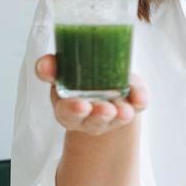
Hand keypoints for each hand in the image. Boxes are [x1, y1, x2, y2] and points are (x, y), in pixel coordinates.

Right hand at [35, 54, 149, 135]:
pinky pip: (136, 105)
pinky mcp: (129, 108)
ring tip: (125, 109)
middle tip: (106, 110)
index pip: (66, 112)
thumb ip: (51, 67)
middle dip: (98, 115)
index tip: (82, 106)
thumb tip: (45, 65)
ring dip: (120, 113)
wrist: (100, 87)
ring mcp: (109, 115)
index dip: (73, 110)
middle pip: (92, 121)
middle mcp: (87, 117)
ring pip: (115, 118)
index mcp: (66, 107)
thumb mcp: (60, 71)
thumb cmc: (77, 79)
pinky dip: (139, 99)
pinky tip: (140, 96)